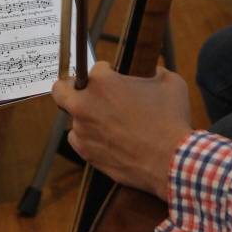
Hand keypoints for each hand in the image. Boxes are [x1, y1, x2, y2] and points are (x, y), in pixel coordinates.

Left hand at [52, 62, 192, 200]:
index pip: (96, 68)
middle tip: (84, 92)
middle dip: (70, 87)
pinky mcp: (84, 151)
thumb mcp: (171, 83)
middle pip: (60, 88)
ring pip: (74, 116)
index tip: (116, 79)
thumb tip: (152, 70)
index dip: (109, 73)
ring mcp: (82, 128)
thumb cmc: (172, 120)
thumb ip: (155, 70)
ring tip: (109, 123)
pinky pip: (77, 138)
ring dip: (87, 116)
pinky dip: (88, 137)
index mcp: (102, 81)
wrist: (171, 162)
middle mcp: (85, 103)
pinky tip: (104, 138)